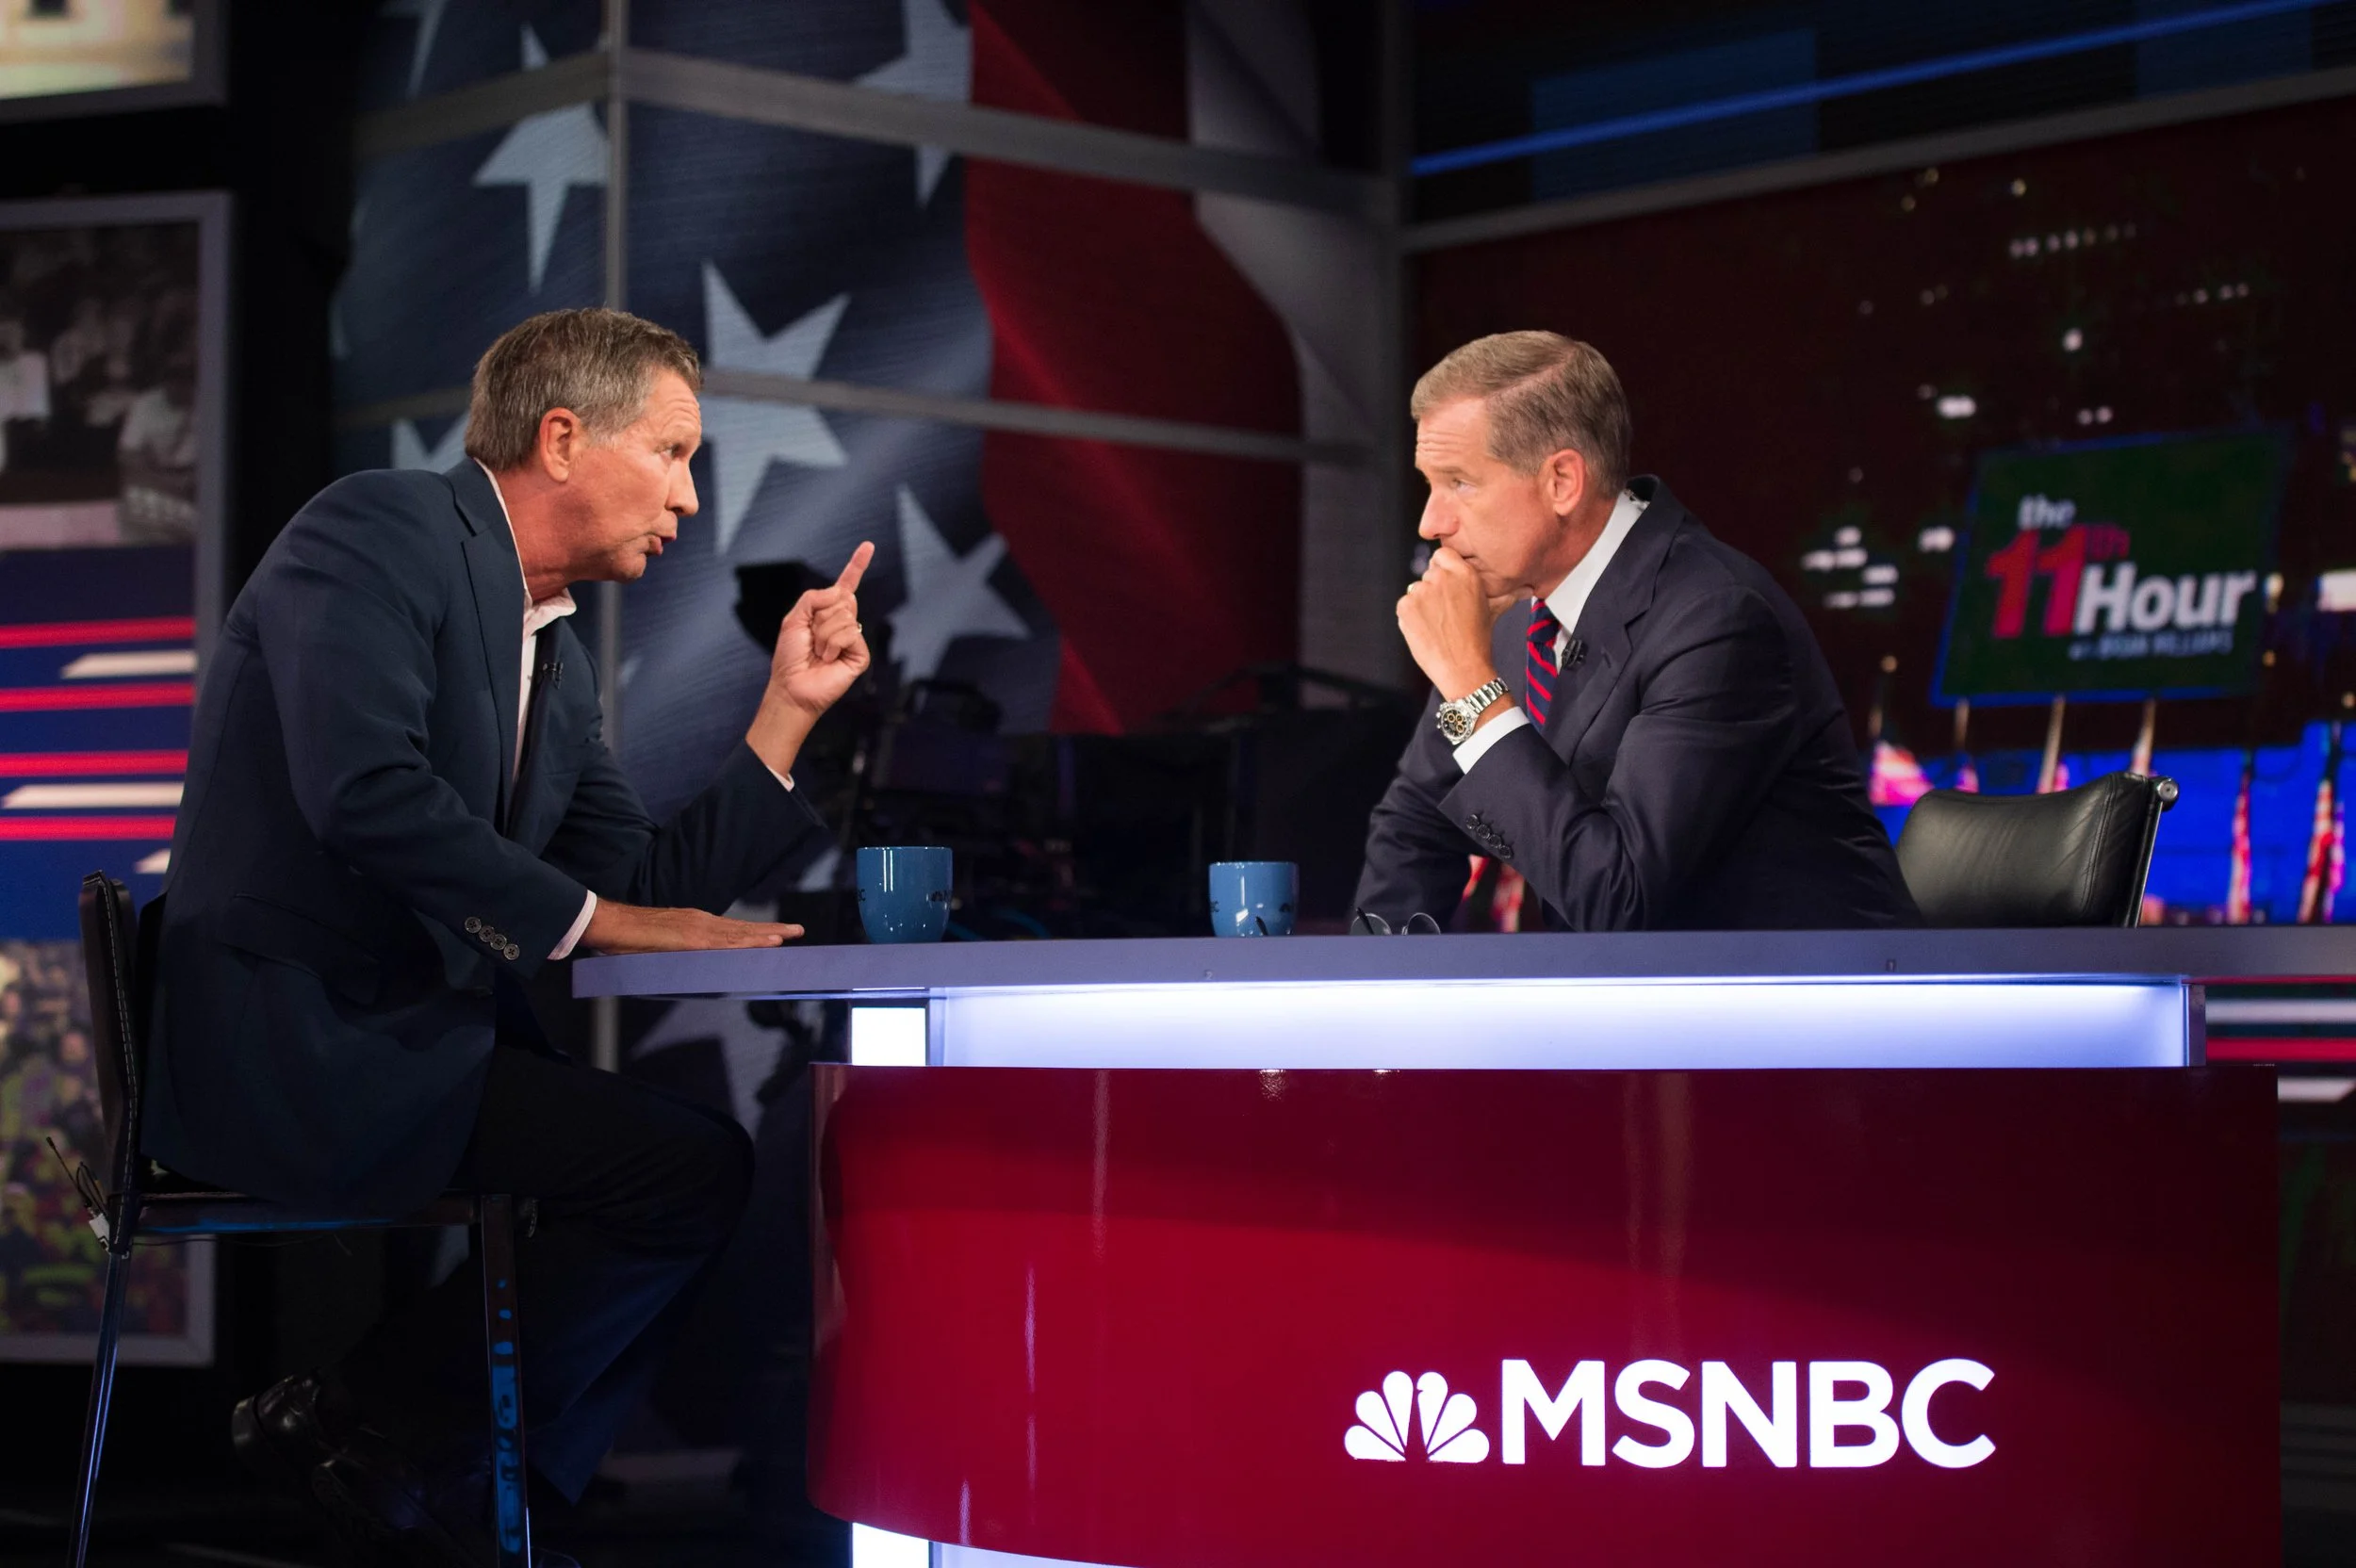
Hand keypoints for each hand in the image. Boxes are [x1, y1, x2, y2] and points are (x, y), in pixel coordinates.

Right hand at [582, 900, 802, 954]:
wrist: (610, 925)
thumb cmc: (631, 940)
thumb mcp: (662, 949)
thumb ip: (681, 956)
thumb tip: (696, 968)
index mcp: (695, 925)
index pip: (733, 930)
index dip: (755, 932)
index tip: (776, 934)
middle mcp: (701, 922)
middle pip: (742, 928)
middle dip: (771, 930)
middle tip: (797, 930)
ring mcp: (698, 928)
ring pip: (739, 933)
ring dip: (766, 935)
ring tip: (789, 936)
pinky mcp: (692, 938)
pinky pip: (726, 943)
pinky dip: (748, 943)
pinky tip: (764, 944)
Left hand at [770, 542, 873, 716]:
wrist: (792, 687)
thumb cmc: (790, 657)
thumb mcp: (794, 619)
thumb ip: (813, 598)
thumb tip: (840, 592)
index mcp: (827, 613)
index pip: (845, 585)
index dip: (856, 565)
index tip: (868, 546)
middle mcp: (844, 623)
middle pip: (842, 598)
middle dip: (821, 615)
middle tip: (812, 638)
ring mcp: (853, 639)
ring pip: (844, 616)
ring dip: (824, 634)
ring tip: (818, 653)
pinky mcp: (860, 654)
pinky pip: (850, 633)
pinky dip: (833, 644)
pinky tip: (828, 659)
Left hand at [1397, 546, 1512, 698]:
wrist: (1462, 668)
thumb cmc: (1478, 640)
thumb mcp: (1493, 610)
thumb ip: (1505, 594)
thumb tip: (1526, 589)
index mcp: (1464, 573)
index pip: (1442, 555)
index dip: (1443, 570)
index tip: (1448, 587)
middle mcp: (1442, 577)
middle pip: (1428, 574)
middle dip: (1434, 590)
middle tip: (1446, 613)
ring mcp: (1421, 591)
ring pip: (1416, 591)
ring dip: (1422, 604)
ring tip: (1438, 624)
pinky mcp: (1405, 606)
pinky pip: (1405, 605)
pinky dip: (1411, 617)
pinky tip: (1426, 630)